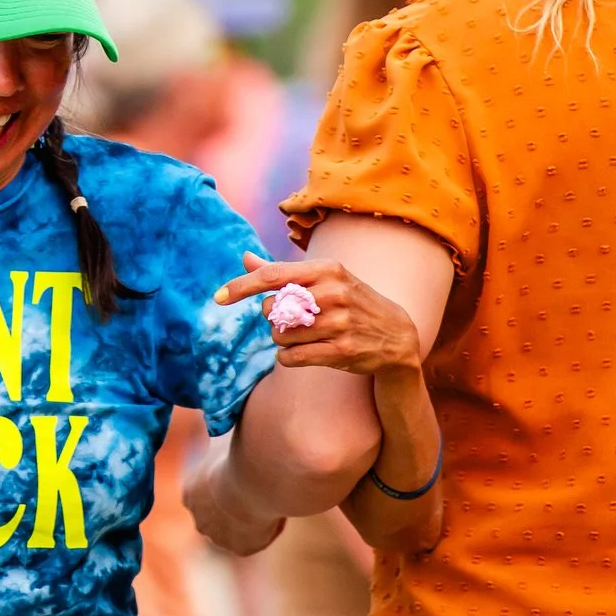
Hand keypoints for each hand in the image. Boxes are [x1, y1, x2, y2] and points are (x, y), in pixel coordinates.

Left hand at [182, 446, 283, 556]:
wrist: (256, 479)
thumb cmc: (241, 453)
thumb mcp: (224, 437)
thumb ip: (219, 436)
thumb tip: (219, 421)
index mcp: (190, 492)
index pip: (206, 492)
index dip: (227, 482)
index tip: (245, 472)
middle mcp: (200, 519)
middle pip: (220, 515)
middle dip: (237, 505)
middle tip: (260, 487)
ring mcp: (219, 537)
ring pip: (238, 528)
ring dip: (253, 516)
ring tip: (270, 496)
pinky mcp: (241, 548)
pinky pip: (258, 538)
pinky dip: (270, 526)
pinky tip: (276, 510)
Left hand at [215, 252, 423, 377]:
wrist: (397, 335)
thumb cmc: (352, 301)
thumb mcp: (325, 279)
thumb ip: (282, 271)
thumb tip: (245, 258)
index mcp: (327, 269)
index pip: (273, 275)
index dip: (241, 286)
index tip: (218, 297)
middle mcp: (333, 293)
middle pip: (271, 309)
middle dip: (273, 318)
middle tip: (294, 320)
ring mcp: (339, 323)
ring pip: (280, 336)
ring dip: (284, 340)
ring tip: (305, 336)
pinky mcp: (342, 351)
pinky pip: (292, 358)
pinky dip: (289, 357)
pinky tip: (304, 352)